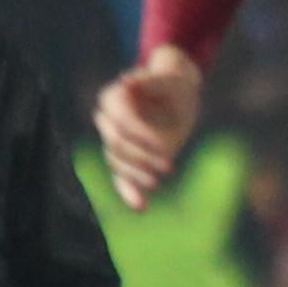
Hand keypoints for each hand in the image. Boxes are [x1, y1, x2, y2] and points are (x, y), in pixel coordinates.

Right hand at [95, 45, 203, 207]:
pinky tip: (141, 207)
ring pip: (116, 163)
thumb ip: (151, 81)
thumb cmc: (174, 84)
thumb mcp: (171, 79)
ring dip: (137, 176)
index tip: (166, 146)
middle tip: (169, 166)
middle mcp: (109, 119)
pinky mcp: (127, 158)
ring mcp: (116, 140)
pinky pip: (120, 178)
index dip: (140, 136)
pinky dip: (128, 193)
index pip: (120, 120)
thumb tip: (126, 82)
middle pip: (116, 144)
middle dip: (141, 158)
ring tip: (157, 182)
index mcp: (115, 97)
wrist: (178, 96)